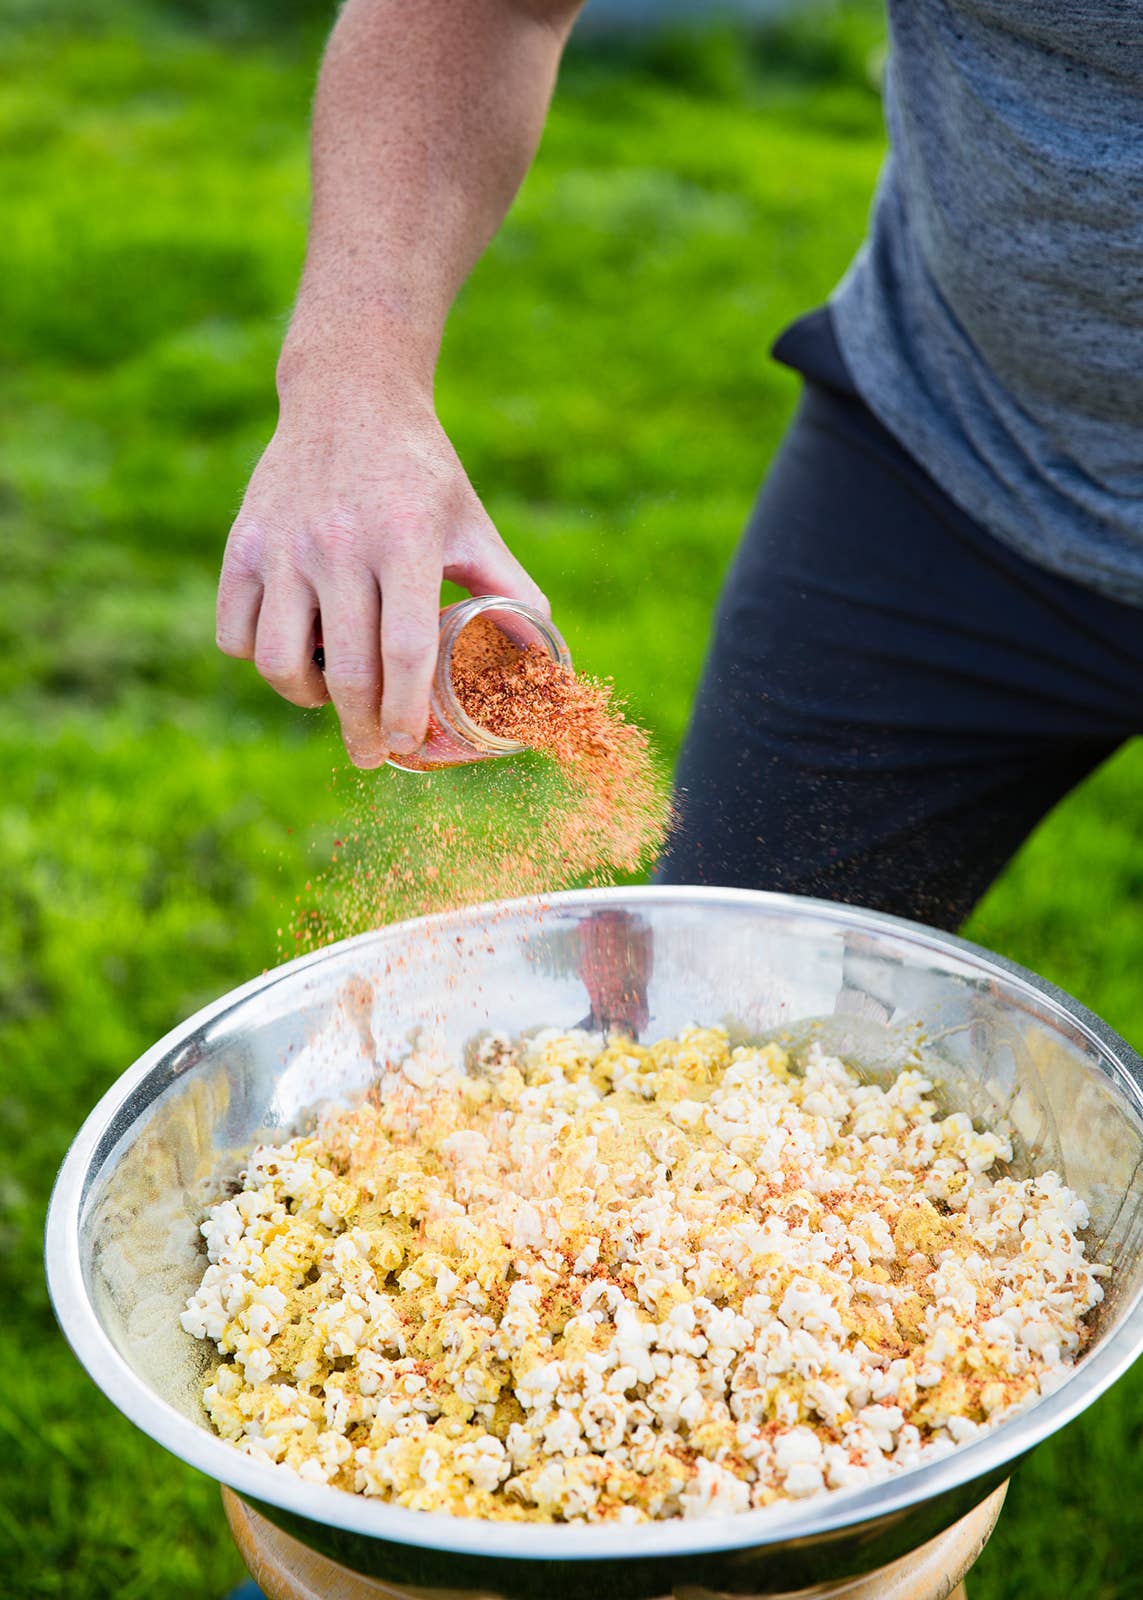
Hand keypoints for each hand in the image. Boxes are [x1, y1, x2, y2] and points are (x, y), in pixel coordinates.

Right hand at [215, 373, 546, 768]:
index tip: (408, 744)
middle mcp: (338, 544)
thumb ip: (509, 590)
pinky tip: (291, 654)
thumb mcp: (473, 524)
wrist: (348, 396)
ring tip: (327, 700)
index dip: (407, 710)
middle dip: (361, 728)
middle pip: (345, 668)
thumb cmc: (422, 473)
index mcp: (405, 541)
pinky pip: (235, 631)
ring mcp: (282, 544)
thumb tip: (542, 662)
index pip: (405, 650)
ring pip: (278, 659)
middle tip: (371, 754)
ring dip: (305, 698)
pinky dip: (258, 658)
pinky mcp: (241, 543)